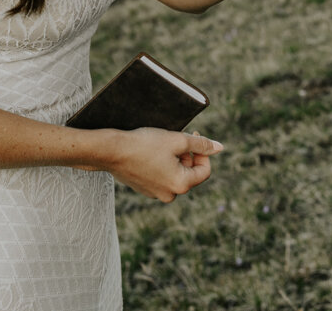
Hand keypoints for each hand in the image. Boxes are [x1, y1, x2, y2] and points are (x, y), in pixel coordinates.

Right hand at [103, 128, 223, 202]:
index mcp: (181, 185)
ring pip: (175, 174)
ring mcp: (155, 194)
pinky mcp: (144, 189)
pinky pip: (161, 177)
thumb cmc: (145, 144)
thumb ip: (201, 144)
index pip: (205, 170)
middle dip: (188, 155)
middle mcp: (169, 195)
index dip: (203, 152)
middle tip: (178, 137)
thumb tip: (220, 148)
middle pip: (190, 173)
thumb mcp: (177, 140)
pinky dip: (162, 164)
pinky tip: (151, 151)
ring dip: (175, 159)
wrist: (111, 151)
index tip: (194, 136)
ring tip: (163, 144)